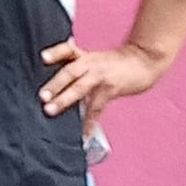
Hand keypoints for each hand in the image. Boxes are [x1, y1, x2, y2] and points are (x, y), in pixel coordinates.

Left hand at [38, 39, 161, 131]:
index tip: (43, 57)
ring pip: (80, 88)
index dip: (55, 53)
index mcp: (84, 56)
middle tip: (42, 96)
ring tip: (50, 110)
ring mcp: (101, 77)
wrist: (143, 61)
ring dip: (64, 99)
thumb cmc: (114, 63)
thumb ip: (74, 62)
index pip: (67, 50)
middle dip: (55, 83)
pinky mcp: (110, 90)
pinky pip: (96, 108)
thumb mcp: (93, 58)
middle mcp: (91, 64)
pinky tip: (83, 134)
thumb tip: (53, 69)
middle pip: (70, 71)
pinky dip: (89, 122)